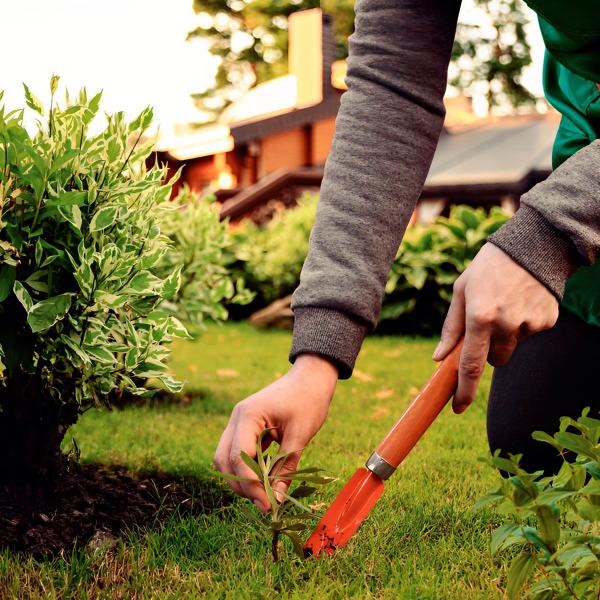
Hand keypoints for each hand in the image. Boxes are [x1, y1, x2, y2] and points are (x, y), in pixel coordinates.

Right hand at [213, 353, 337, 511]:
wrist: (311, 377)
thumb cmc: (308, 400)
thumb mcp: (300, 435)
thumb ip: (286, 468)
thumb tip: (277, 499)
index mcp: (248, 415)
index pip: (238, 458)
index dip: (251, 485)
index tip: (268, 504)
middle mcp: (237, 418)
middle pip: (224, 461)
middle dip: (242, 485)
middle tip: (266, 503)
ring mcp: (238, 422)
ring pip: (227, 459)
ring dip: (242, 479)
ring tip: (265, 494)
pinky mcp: (245, 428)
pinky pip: (238, 453)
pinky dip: (247, 469)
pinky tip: (265, 480)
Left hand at [433, 243, 558, 412]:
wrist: (532, 246)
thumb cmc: (487, 268)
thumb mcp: (461, 291)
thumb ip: (451, 328)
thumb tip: (438, 358)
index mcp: (479, 316)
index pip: (470, 364)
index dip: (464, 389)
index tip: (457, 407)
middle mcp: (505, 324)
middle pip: (494, 361)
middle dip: (488, 350)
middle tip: (487, 323)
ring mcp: (529, 324)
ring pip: (511, 349)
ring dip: (506, 337)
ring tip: (506, 306)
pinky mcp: (547, 322)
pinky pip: (529, 336)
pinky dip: (523, 325)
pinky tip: (522, 302)